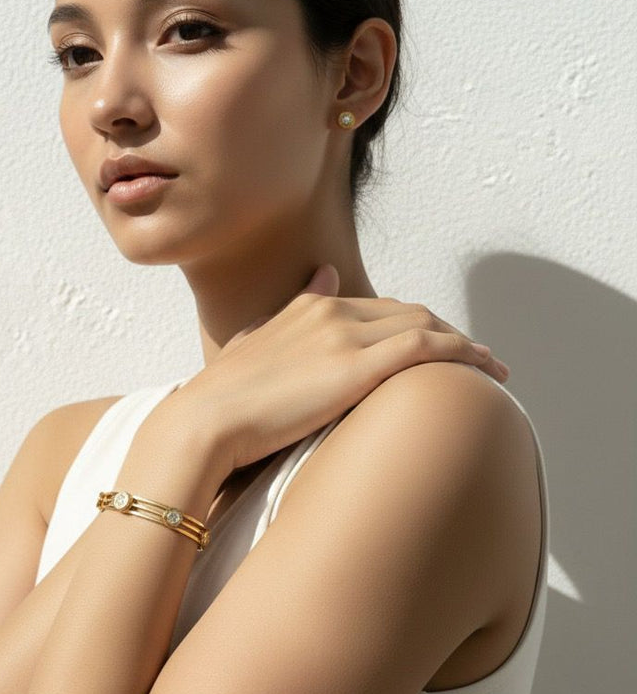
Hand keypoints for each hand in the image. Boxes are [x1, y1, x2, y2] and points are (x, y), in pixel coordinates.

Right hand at [178, 264, 510, 471]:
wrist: (204, 419)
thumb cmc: (223, 395)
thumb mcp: (256, 339)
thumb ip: (291, 309)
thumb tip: (322, 274)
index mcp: (310, 307)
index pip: (377, 306)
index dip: (412, 321)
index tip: (434, 339)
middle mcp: (332, 312)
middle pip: (408, 311)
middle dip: (445, 329)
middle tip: (472, 354)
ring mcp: (345, 337)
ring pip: (424, 325)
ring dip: (463, 342)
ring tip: (489, 365)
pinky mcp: (357, 368)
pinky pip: (426, 349)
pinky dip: (462, 353)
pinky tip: (485, 371)